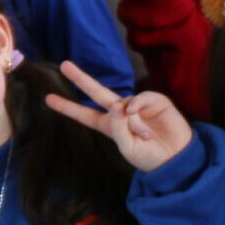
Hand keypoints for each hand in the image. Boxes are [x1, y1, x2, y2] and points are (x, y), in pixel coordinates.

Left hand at [45, 60, 192, 170]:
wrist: (176, 158)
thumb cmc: (149, 157)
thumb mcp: (128, 148)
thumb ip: (118, 128)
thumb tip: (118, 105)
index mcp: (109, 126)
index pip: (85, 115)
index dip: (67, 107)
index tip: (48, 99)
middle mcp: (120, 113)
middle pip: (97, 93)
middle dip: (81, 79)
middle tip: (65, 65)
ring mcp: (137, 105)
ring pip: (122, 102)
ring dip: (131, 120)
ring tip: (144, 135)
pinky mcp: (154, 100)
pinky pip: (140, 98)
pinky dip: (139, 107)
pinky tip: (142, 117)